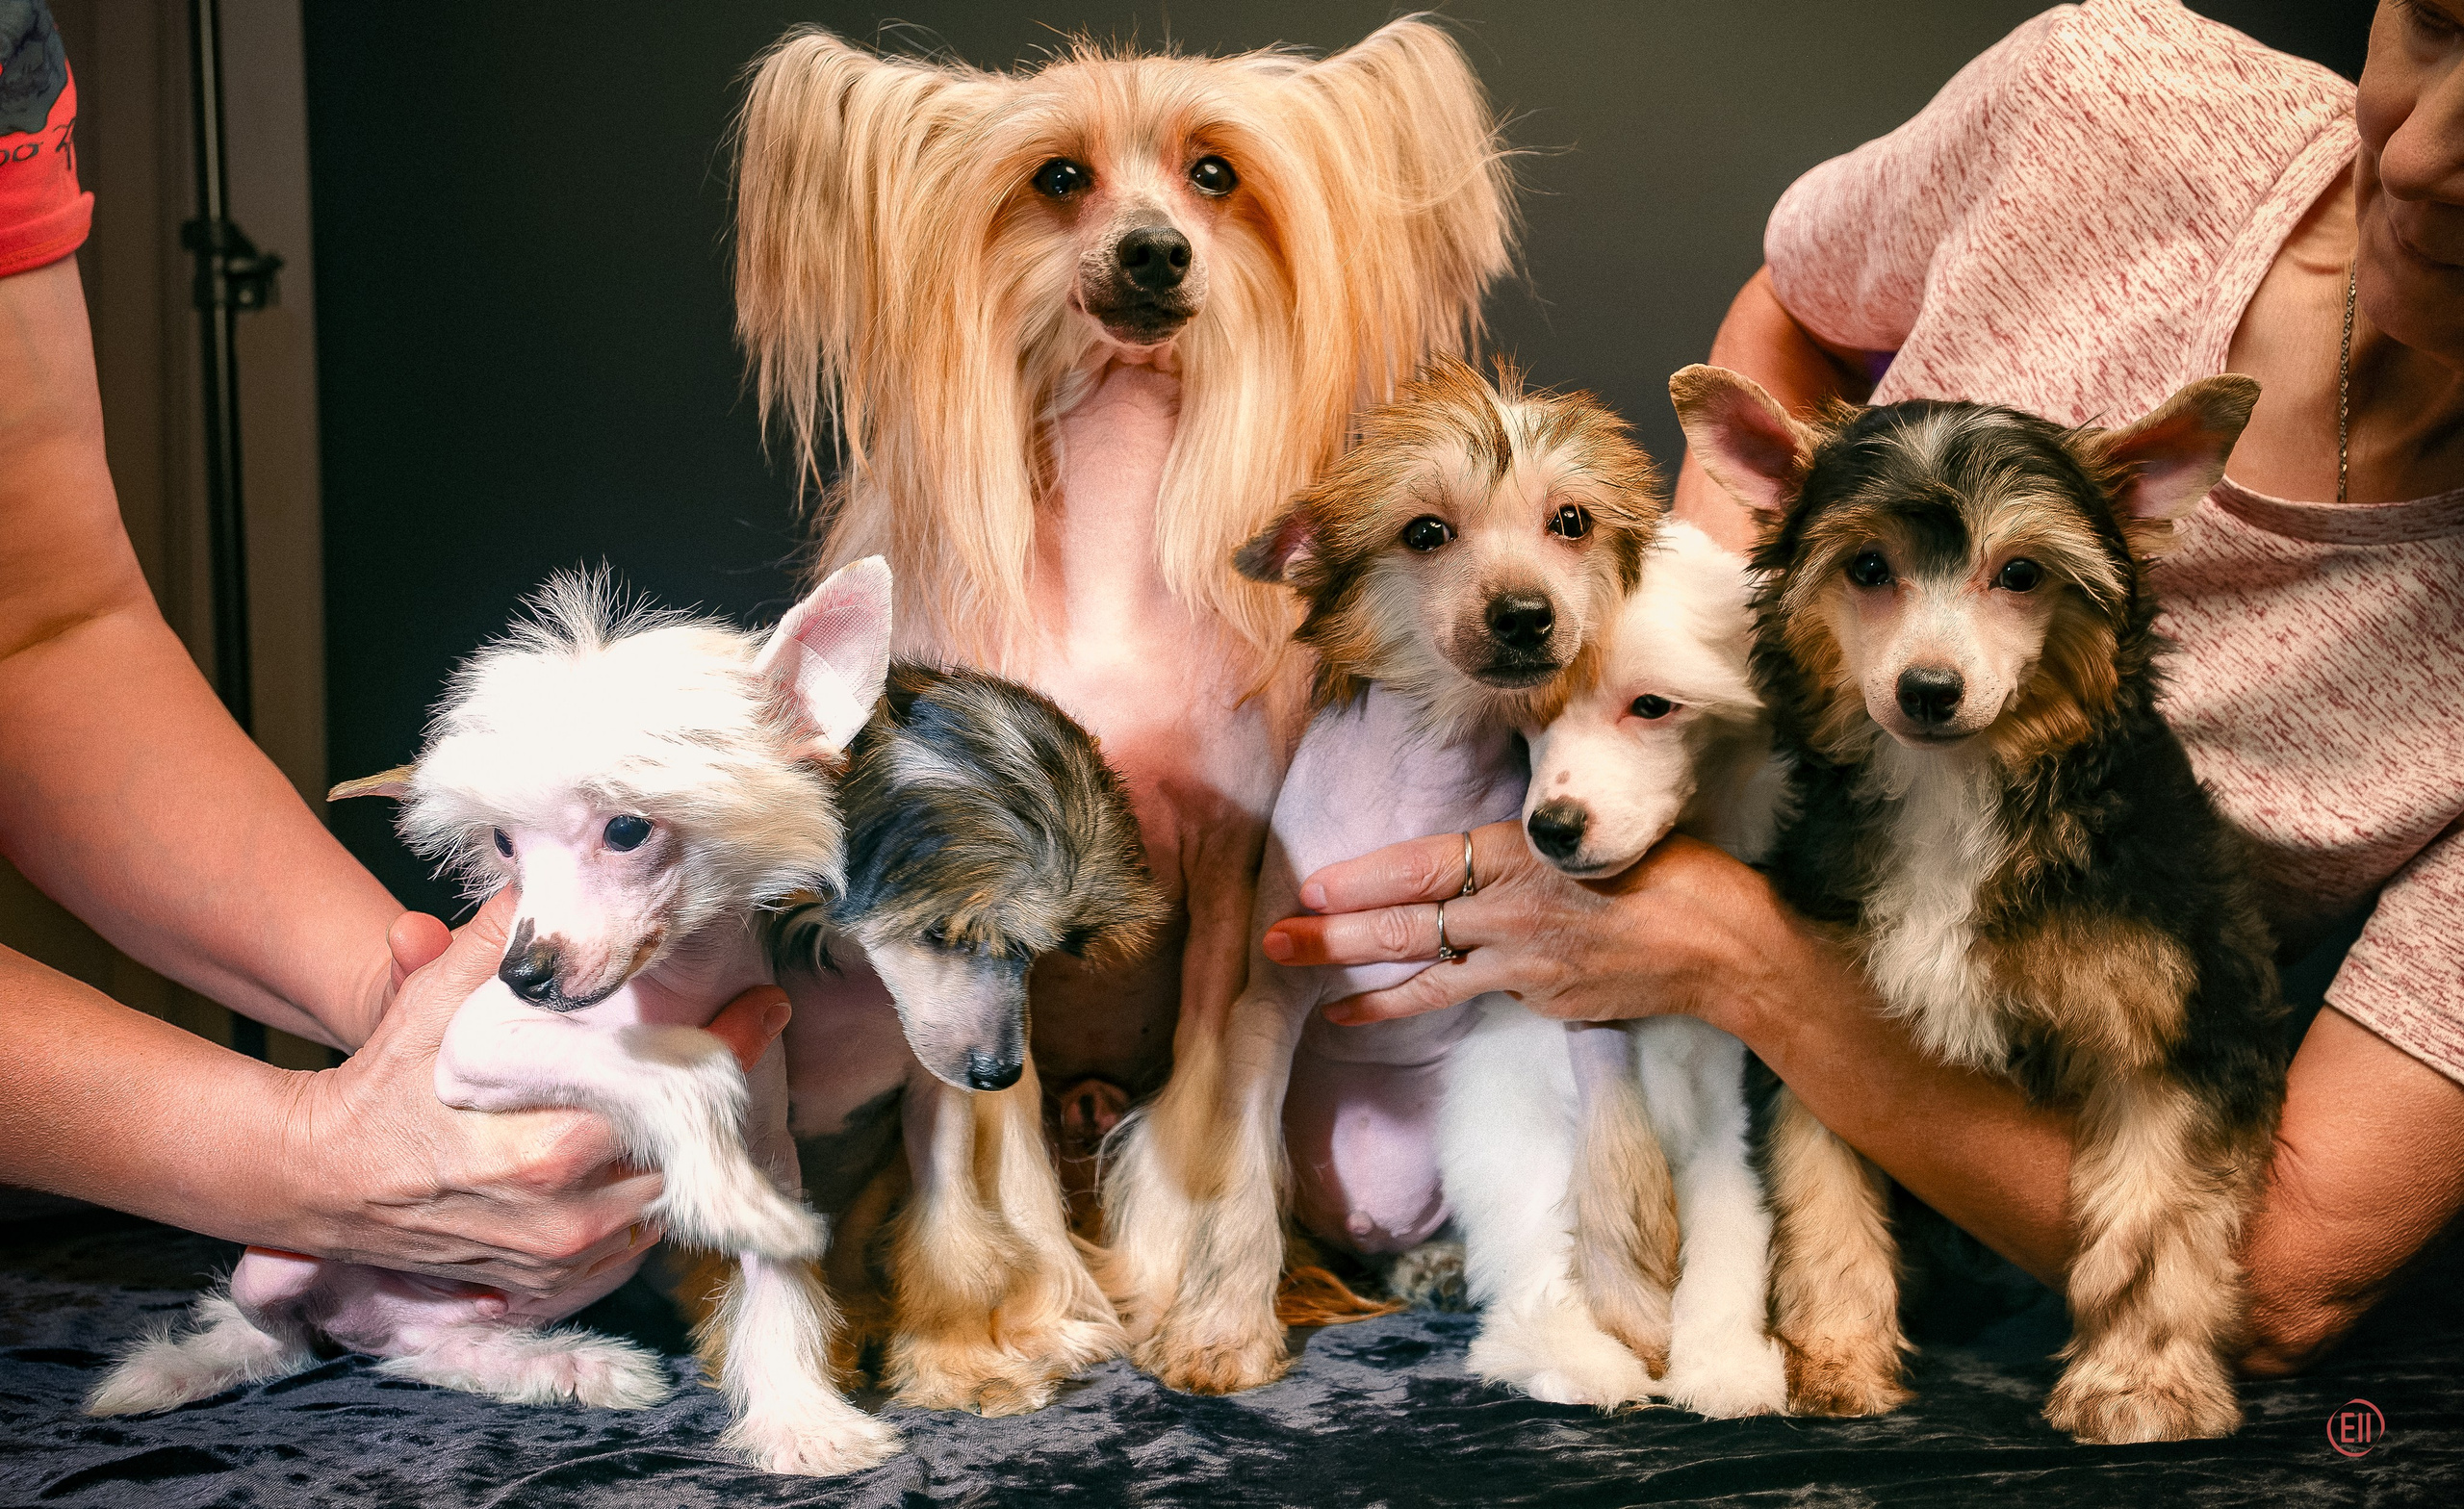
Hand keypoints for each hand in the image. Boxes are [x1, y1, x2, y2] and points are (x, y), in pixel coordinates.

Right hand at [273, 892, 790, 1295]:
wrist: (317, 1178)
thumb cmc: (383, 1082)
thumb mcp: (439, 1000)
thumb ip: (506, 940)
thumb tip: (555, 873)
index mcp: (558, 1145)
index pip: (679, 1090)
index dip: (733, 1041)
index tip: (767, 1004)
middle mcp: (572, 1211)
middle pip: (687, 1152)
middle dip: (709, 1098)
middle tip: (733, 1046)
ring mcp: (563, 1255)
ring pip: (665, 1201)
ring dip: (680, 1154)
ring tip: (690, 1102)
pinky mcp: (548, 1282)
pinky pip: (630, 1243)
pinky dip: (643, 1201)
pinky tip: (642, 1157)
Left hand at [1261, 822, 1794, 1029]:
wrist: (1729, 951)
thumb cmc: (1675, 872)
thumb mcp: (1598, 829)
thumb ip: (1533, 837)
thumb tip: (1486, 837)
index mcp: (1521, 858)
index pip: (1422, 868)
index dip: (1363, 879)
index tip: (1313, 887)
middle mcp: (1512, 915)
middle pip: (1407, 928)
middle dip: (1335, 937)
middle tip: (1277, 941)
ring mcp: (1525, 968)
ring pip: (1429, 977)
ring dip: (1364, 988)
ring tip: (1314, 997)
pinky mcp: (1544, 1002)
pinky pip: (1477, 995)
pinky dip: (1430, 1001)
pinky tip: (1387, 1012)